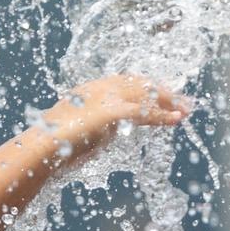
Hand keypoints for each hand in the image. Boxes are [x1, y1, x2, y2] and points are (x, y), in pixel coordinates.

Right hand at [37, 73, 190, 156]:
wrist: (42, 148)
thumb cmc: (48, 147)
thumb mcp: (67, 132)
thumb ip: (83, 130)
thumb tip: (87, 139)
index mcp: (87, 90)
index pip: (123, 81)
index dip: (144, 86)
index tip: (161, 91)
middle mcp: (98, 88)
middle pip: (138, 84)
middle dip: (162, 91)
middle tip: (183, 99)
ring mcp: (106, 99)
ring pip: (146, 95)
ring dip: (170, 101)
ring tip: (187, 107)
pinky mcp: (114, 113)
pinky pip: (146, 112)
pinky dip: (164, 116)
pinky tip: (178, 119)